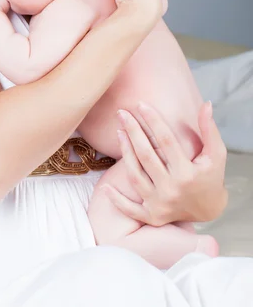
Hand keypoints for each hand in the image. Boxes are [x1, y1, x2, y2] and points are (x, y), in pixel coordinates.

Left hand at [103, 101, 227, 224]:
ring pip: (135, 175)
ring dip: (125, 152)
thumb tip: (207, 104)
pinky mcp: (153, 216)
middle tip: (122, 113)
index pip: (166, 141)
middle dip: (133, 131)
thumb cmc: (211, 176)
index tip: (141, 104)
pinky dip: (117, 200)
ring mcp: (161, 204)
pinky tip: (105, 187)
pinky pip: (130, 209)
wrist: (210, 210)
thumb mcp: (216, 154)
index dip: (153, 121)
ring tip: (119, 131)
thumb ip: (210, 130)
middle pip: (146, 155)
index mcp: (187, 173)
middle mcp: (172, 190)